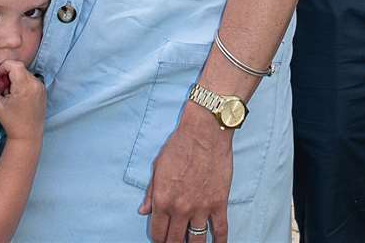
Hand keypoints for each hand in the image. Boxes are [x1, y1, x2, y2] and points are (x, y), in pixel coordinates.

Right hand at [0, 59, 45, 142]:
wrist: (28, 134)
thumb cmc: (11, 121)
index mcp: (25, 86)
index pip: (14, 64)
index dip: (3, 67)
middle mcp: (35, 83)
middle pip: (20, 68)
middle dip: (9, 74)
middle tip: (2, 87)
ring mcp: (41, 86)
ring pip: (25, 73)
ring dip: (16, 78)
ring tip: (10, 93)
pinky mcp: (43, 89)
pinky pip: (31, 79)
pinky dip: (23, 83)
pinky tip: (18, 96)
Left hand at [138, 105, 232, 242]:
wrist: (205, 132)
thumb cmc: (180, 145)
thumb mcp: (158, 167)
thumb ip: (150, 192)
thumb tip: (143, 211)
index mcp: (162, 200)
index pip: (157, 232)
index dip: (158, 238)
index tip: (161, 237)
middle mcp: (180, 209)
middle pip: (174, 240)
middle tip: (175, 241)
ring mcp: (201, 208)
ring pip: (196, 240)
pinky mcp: (219, 203)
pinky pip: (220, 229)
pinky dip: (220, 242)